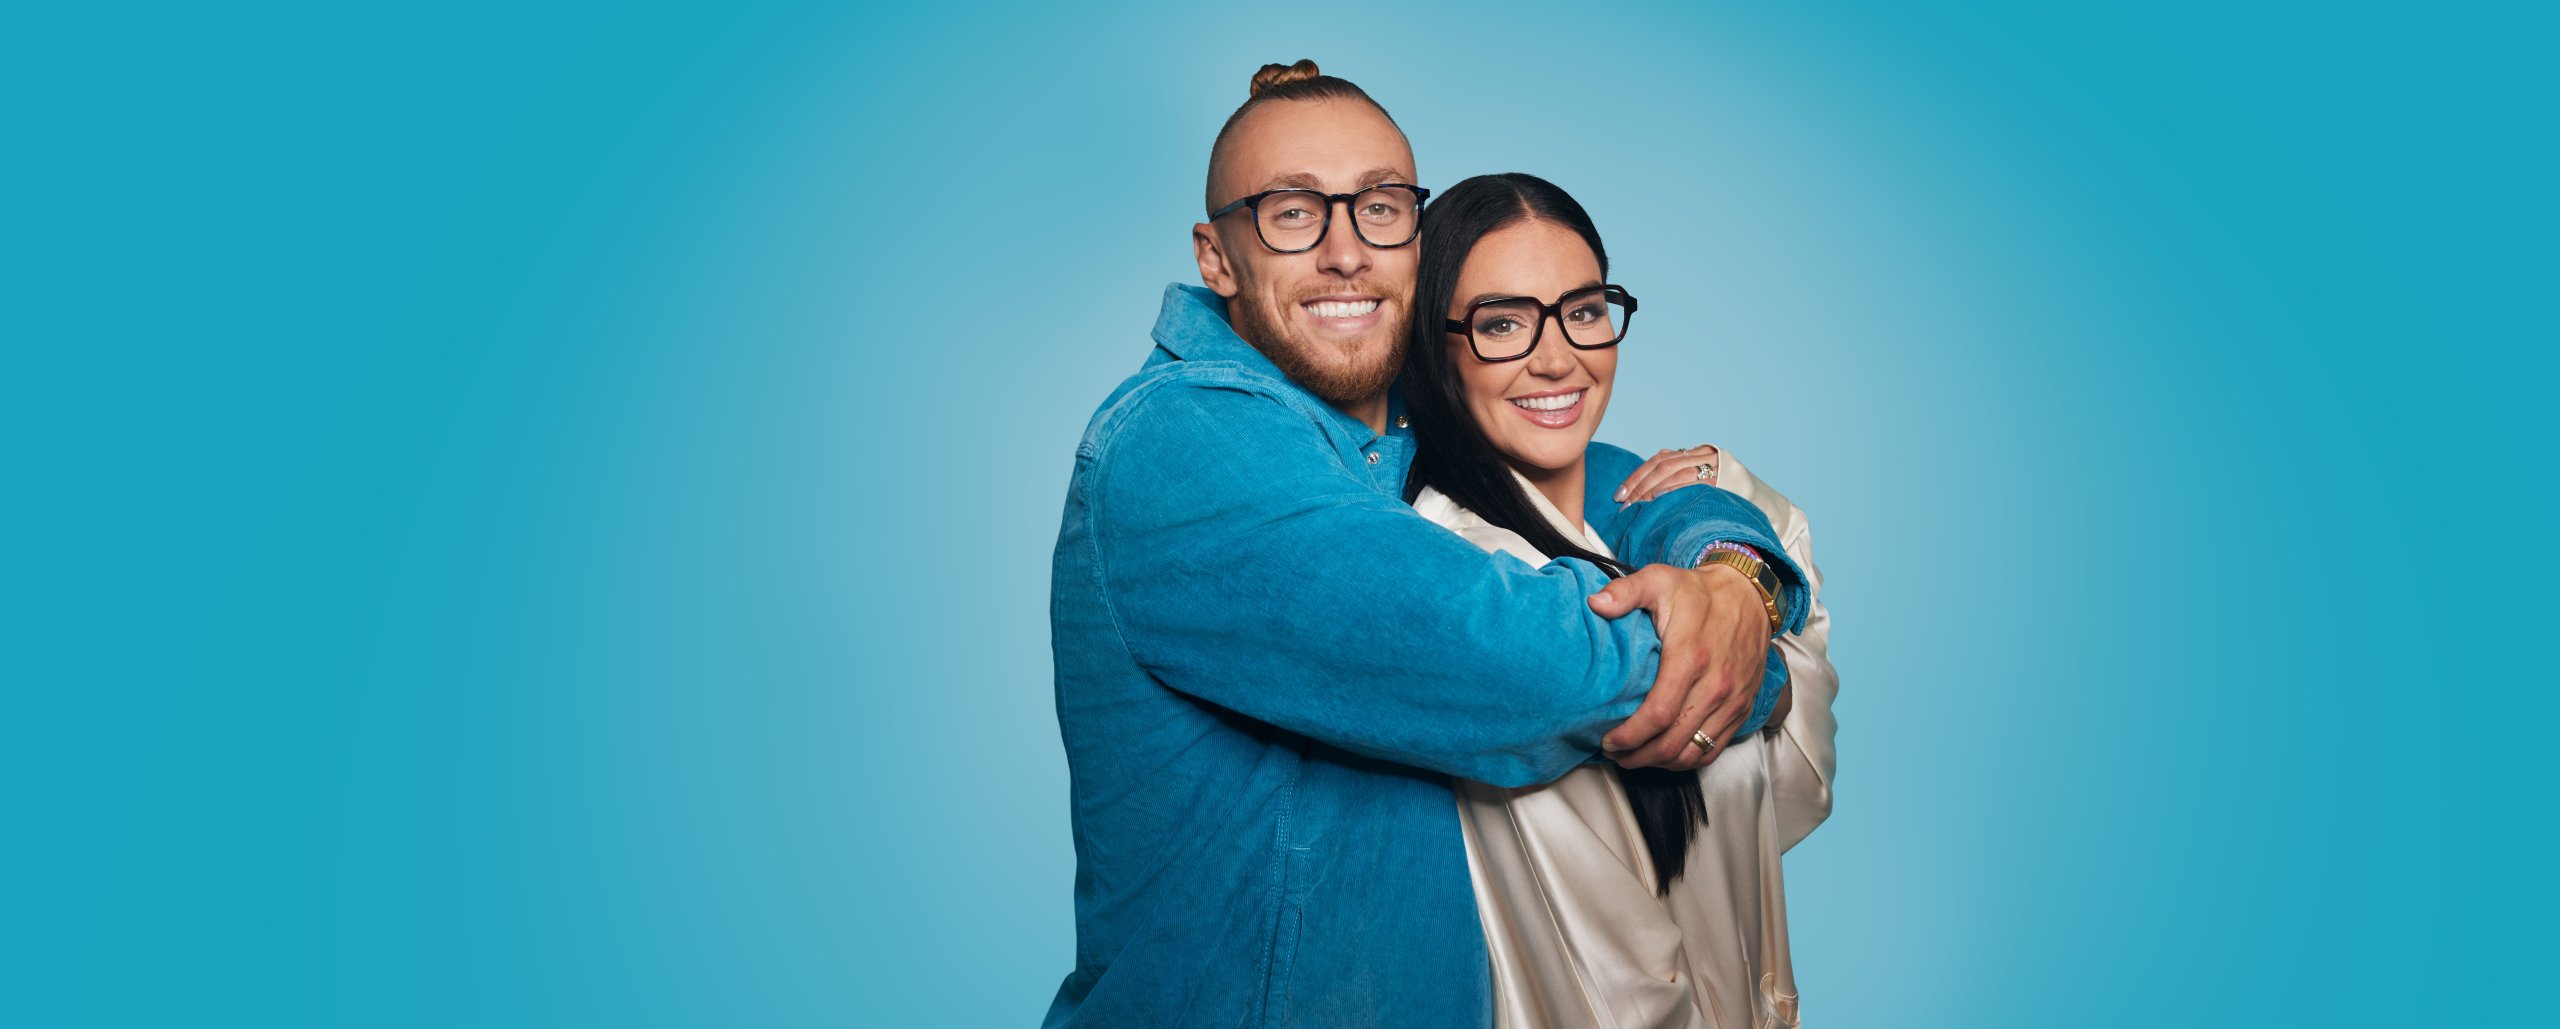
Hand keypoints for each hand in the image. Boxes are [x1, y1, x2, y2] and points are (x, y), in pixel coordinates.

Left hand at [1588, 562, 1771, 770]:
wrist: (1749, 595)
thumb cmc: (1699, 592)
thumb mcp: (1659, 579)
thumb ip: (1625, 592)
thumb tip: (1595, 604)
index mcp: (1690, 657)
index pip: (1658, 714)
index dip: (1630, 736)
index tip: (1609, 740)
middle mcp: (1716, 684)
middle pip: (1673, 742)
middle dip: (1639, 756)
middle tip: (1616, 754)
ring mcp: (1732, 700)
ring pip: (1694, 753)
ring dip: (1661, 763)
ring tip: (1637, 757)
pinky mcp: (1742, 708)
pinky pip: (1715, 749)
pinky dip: (1689, 759)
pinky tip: (1667, 754)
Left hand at [1613, 444, 1721, 505]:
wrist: (1755, 494)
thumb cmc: (1720, 493)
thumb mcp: (1698, 478)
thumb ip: (1675, 478)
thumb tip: (1639, 495)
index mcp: (1693, 452)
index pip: (1657, 460)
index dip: (1636, 477)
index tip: (1620, 495)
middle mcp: (1702, 455)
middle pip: (1663, 465)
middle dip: (1640, 485)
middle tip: (1625, 505)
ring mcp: (1712, 466)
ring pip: (1675, 473)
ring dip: (1653, 492)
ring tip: (1638, 508)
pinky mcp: (1720, 480)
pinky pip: (1692, 484)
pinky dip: (1673, 492)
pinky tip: (1660, 504)